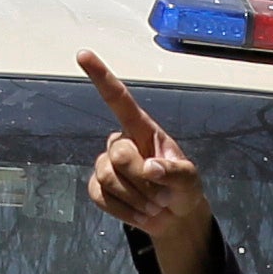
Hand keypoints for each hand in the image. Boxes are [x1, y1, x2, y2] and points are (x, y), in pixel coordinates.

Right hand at [78, 54, 217, 273]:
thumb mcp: (189, 180)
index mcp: (143, 130)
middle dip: (140, 178)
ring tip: (153, 203)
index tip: (83, 54)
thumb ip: (175, 173)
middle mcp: (121, 142)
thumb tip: (149, 168)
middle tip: (161, 193)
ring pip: (107, 178)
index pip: (119, 100)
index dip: (101, 77)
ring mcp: (106, 165)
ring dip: (135, 198)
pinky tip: (138, 212)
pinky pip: (101, 197)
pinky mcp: (98, 188)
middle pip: (117, 153)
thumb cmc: (183, 189)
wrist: (175, 219)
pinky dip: (123, 210)